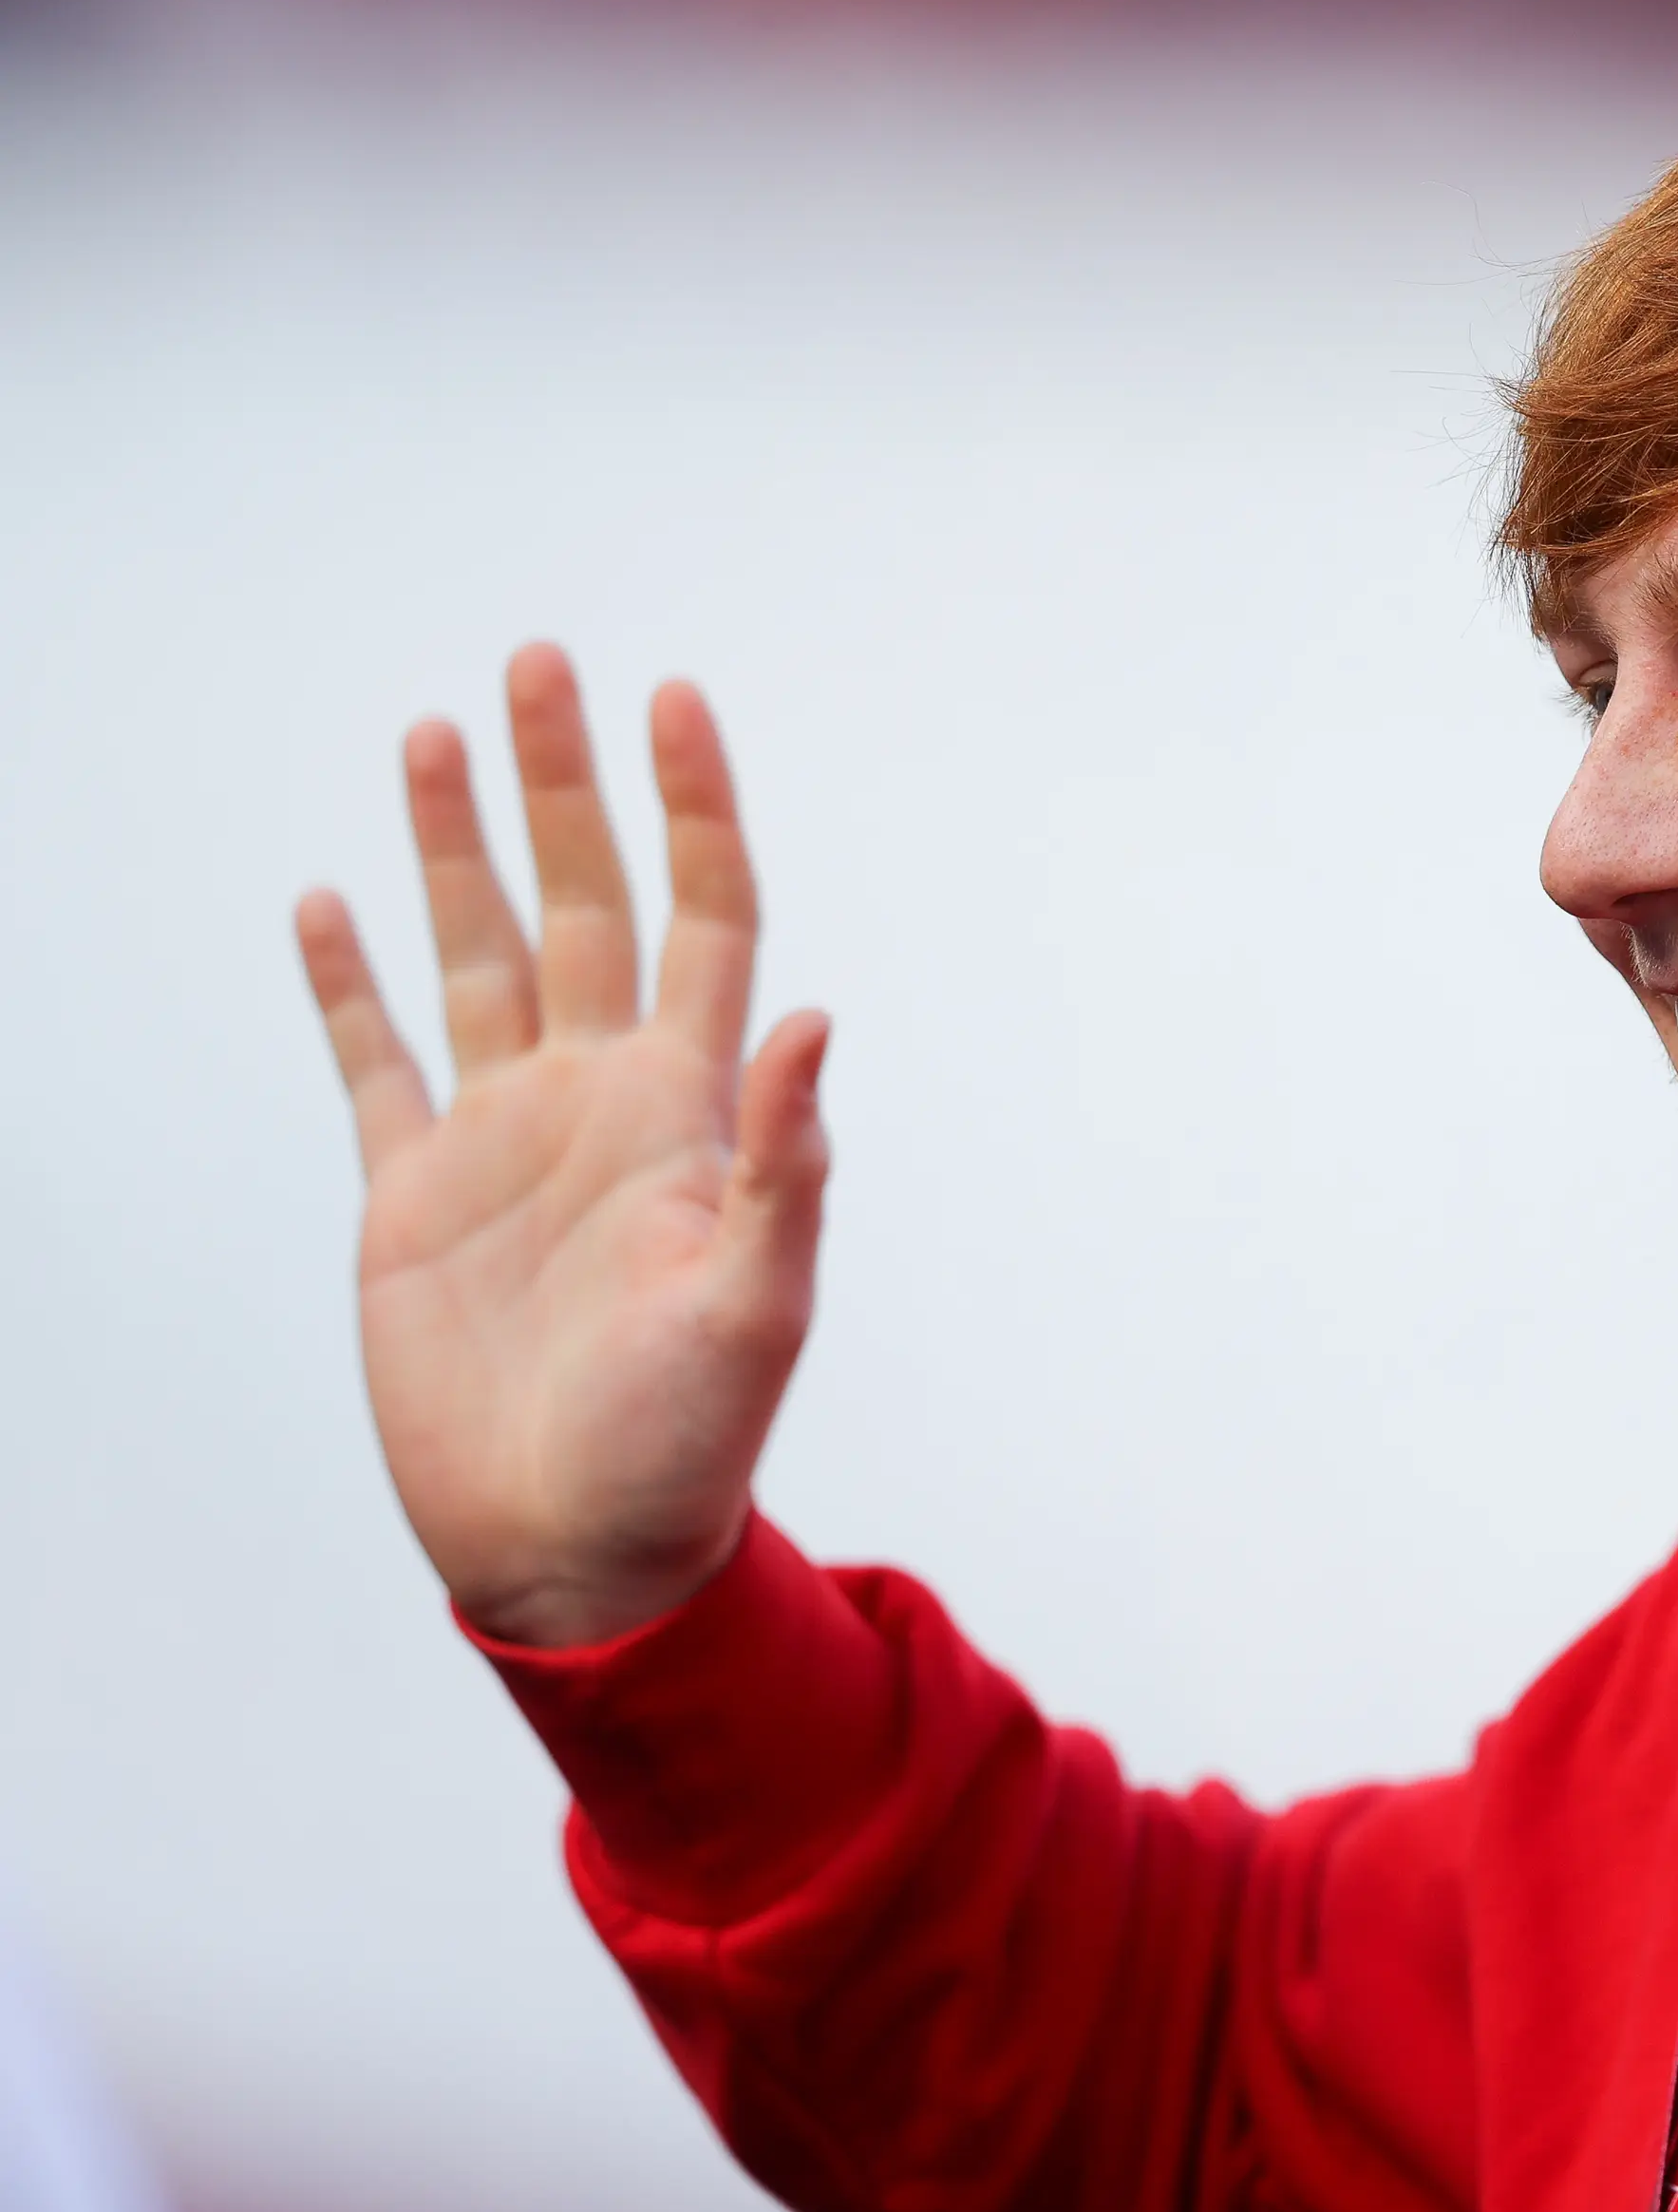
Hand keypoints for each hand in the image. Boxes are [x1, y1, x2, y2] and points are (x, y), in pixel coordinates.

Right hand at [297, 644, 830, 1647]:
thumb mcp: (754, 1305)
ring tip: (435, 732)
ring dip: (458, 850)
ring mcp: (504, 1140)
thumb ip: (783, 1167)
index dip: (695, 811)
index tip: (676, 700)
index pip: (705, 918)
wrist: (580, 1550)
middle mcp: (600, 1099)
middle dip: (563, 787)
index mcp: (690, 1109)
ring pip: (479, 955)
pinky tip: (332, 901)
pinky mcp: (413, 1196)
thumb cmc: (687, 1441)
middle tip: (539, 661)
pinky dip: (349, 985)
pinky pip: (376, 1061)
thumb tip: (811, 1021)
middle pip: (585, 902)